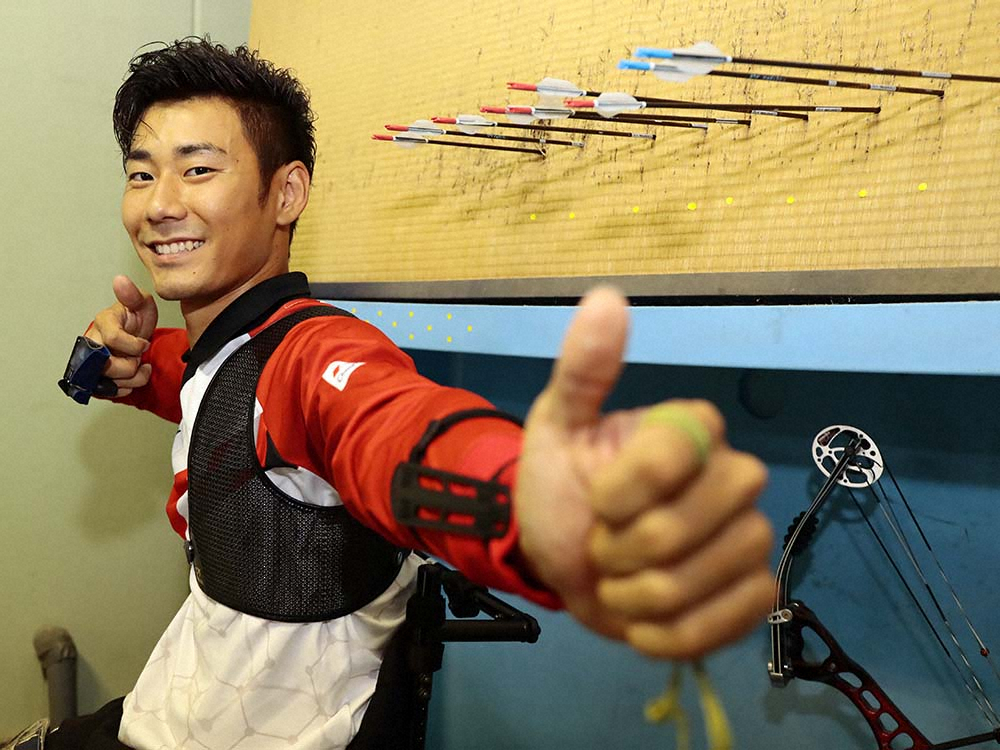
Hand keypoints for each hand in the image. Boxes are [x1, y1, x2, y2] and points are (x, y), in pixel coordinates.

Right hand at [85, 275, 157, 397]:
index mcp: (102, 324)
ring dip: (131, 379)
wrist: (134, 338)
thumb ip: (132, 295)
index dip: (133, 345)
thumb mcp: (140, 304)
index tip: (144, 343)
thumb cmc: (135, 319)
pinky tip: (131, 380)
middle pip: (108, 366)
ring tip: (139, 367)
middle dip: (130, 366)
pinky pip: (105, 392)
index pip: (113, 339)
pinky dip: (123, 390)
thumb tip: (120, 280)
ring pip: (108, 382)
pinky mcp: (93, 379)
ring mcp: (90, 362)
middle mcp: (91, 343)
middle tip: (138, 357)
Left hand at [515, 287, 773, 659]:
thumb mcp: (556, 425)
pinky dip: (664, 633)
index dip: (619, 490)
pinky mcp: (754, 594)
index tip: (593, 498)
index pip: (670, 456)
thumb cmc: (563, 485)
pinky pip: (724, 624)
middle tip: (603, 544)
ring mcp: (750, 538)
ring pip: (700, 581)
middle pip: (685, 527)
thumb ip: (583, 370)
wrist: (561, 559)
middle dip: (622, 549)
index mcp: (691, 430)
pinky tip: (641, 618)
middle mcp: (733, 476)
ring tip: (619, 580)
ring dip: (635, 595)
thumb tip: (606, 297)